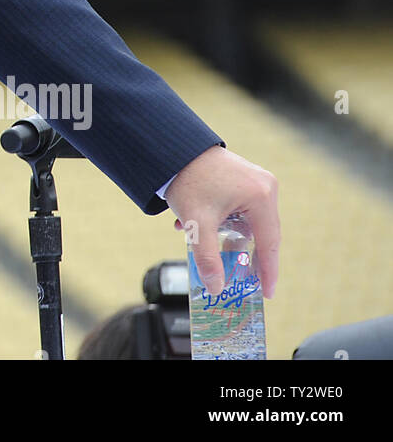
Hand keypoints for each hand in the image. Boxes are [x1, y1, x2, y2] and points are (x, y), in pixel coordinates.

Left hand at [167, 146, 279, 298]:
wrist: (171, 148)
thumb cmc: (187, 180)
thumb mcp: (196, 223)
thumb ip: (207, 258)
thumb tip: (216, 288)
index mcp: (261, 197)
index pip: (269, 244)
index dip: (268, 271)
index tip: (267, 293)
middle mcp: (265, 186)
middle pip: (261, 232)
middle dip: (244, 255)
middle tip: (241, 279)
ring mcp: (255, 180)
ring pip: (247, 221)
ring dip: (226, 235)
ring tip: (206, 248)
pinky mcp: (243, 176)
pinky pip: (239, 208)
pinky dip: (222, 220)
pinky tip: (193, 224)